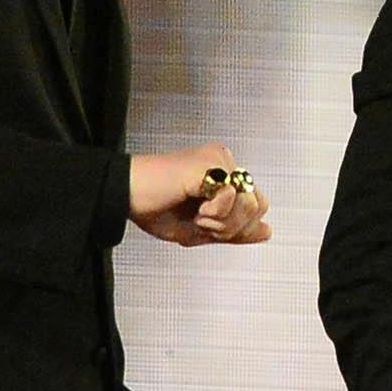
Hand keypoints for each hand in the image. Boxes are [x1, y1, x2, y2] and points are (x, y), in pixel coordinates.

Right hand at [130, 145, 273, 246]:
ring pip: (250, 204)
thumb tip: (267, 231)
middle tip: (201, 221)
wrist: (124, 195)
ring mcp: (219, 159)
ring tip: (197, 213)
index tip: (207, 225)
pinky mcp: (211, 163)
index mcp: (223, 172)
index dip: (238, 226)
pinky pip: (232, 196)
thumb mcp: (202, 229)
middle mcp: (224, 160)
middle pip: (259, 206)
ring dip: (222, 221)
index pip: (257, 205)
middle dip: (232, 226)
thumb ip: (236, 230)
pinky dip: (214, 211)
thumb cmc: (154, 208)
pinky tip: (192, 203)